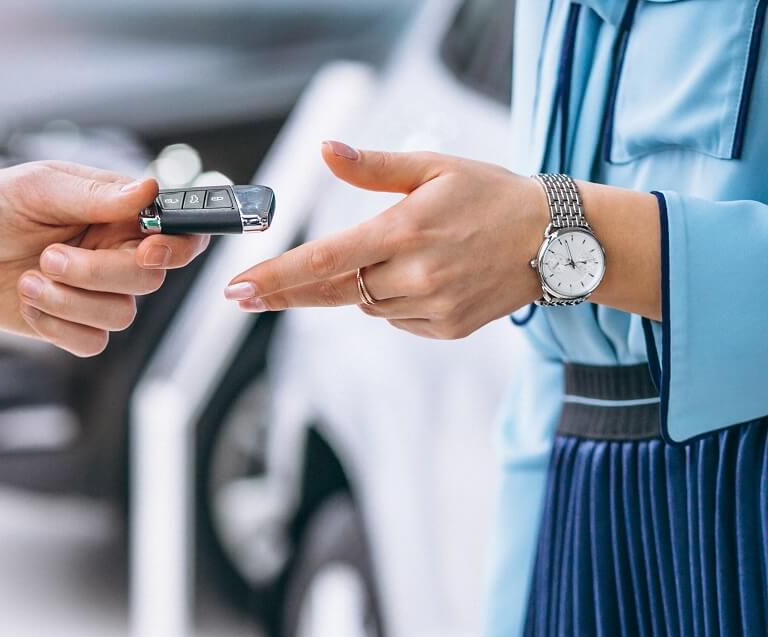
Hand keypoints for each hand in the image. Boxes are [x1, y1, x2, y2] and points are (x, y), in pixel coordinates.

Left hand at [0, 161, 208, 355]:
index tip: (149, 249)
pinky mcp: (72, 324)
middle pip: (149, 280)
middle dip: (99, 274)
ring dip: (70, 302)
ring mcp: (96, 293)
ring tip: (29, 279)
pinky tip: (28, 300)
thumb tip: (149, 189)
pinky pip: (92, 343)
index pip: (178, 234)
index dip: (177, 248)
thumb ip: (97, 195)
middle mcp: (117, 255)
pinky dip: (57, 326)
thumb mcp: (41, 187)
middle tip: (49, 257)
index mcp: (121, 216)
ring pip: (120, 316)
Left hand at [223, 142, 545, 338]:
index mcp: (403, 231)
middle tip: (248, 294)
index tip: (237, 290)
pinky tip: (425, 277)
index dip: (276, 277)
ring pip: (368, 304)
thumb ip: (374, 166)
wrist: (557, 240)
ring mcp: (433, 308)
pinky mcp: (447, 329)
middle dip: (293, 289)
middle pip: (335, 289)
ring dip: (364, 285)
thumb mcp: (434, 167)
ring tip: (407, 256)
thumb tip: (324, 150)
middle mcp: (415, 276)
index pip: (324, 260)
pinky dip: (394, 301)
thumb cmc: (491, 195)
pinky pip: (396, 319)